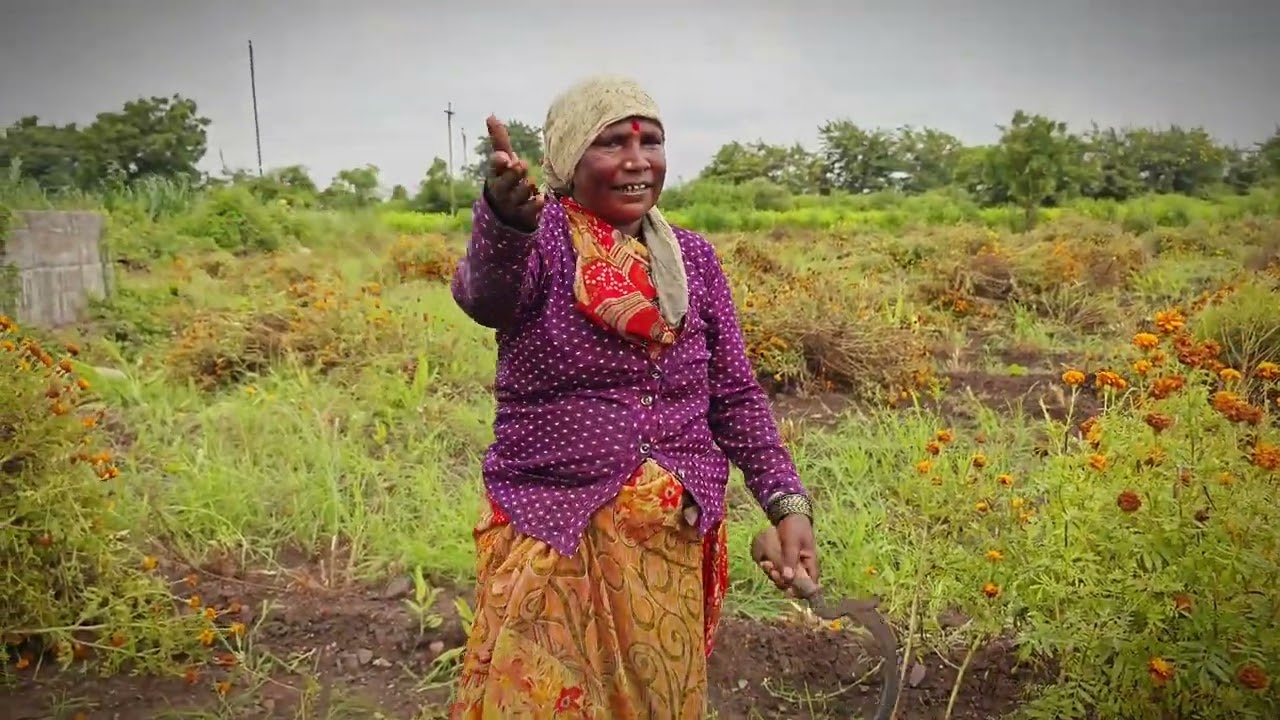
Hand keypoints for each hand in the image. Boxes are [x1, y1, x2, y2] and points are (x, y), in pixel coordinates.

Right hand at [484, 115, 544, 231]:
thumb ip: (500, 141)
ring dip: (526, 187)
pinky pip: (530, 210)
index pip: (494, 166)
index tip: (506, 157)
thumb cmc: (507, 181)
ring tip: (529, 184)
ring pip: (519, 193)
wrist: (507, 215)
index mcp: (494, 174)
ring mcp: (510, 205)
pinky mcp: (522, 217)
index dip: (498, 162)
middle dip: (514, 172)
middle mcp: (500, 189)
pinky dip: (535, 203)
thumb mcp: (504, 163)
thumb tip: (490, 116)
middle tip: (521, 165)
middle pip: (506, 180)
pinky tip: (540, 198)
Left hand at [753, 515, 819, 596]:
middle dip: (781, 582)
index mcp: (810, 564)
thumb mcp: (793, 542)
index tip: (788, 590)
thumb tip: (788, 578)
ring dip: (774, 575)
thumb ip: (790, 559)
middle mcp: (801, 567)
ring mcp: (790, 565)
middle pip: (793, 584)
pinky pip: (776, 570)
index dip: (801, 591)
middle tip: (772, 572)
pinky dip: (770, 569)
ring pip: (782, 578)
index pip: (810, 584)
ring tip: (766, 564)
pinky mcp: (781, 561)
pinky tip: (764, 562)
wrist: (788, 515)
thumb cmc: (795, 527)